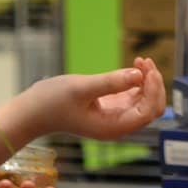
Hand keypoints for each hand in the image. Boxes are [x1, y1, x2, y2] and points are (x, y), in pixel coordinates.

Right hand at [25, 58, 165, 141]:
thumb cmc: (52, 102)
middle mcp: (119, 125)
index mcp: (114, 127)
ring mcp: (116, 116)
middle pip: (152, 108)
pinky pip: (134, 96)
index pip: (148, 112)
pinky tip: (135, 66)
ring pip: (145, 100)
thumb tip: (139, 75)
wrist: (33, 111)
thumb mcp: (82, 88)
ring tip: (140, 60)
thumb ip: (111, 82)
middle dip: (154, 85)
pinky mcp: (111, 107)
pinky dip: (138, 81)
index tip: (148, 69)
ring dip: (148, 80)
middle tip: (144, 61)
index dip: (154, 90)